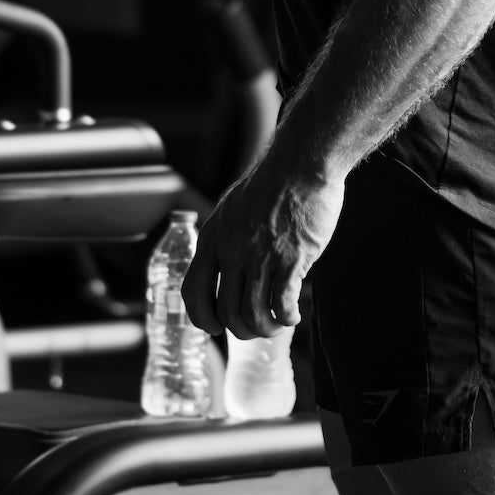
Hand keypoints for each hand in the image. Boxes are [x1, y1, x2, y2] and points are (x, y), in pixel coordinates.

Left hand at [181, 147, 344, 340]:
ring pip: (254, 314)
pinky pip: (282, 303)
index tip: (214, 327)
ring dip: (266, 328)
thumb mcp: (232, 208)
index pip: (193, 292)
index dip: (201, 318)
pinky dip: (286, 317)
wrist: (301, 164)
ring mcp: (262, 258)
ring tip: (277, 324)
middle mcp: (232, 253)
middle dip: (242, 330)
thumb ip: (226, 237)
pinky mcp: (292, 259)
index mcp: (213, 240)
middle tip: (257, 328)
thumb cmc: (271, 183)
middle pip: (227, 312)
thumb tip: (226, 260)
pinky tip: (292, 315)